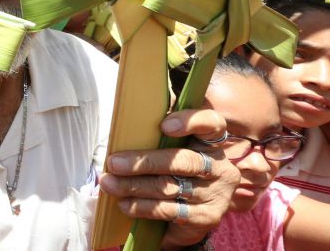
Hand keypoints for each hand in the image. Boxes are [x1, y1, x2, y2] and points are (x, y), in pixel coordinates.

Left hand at [98, 109, 239, 247]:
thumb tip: (128, 113)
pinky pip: (172, 211)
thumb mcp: (172, 147)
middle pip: (183, 160)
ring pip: (171, 187)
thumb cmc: (174, 168)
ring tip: (109, 183)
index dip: (191, 121)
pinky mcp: (208, 217)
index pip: (212, 123)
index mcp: (212, 142)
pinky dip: (144, 207)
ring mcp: (217, 194)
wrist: (192, 211)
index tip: (164, 125)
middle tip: (113, 162)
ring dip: (134, 186)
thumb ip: (158, 132)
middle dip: (144, 162)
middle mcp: (220, 166)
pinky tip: (125, 204)